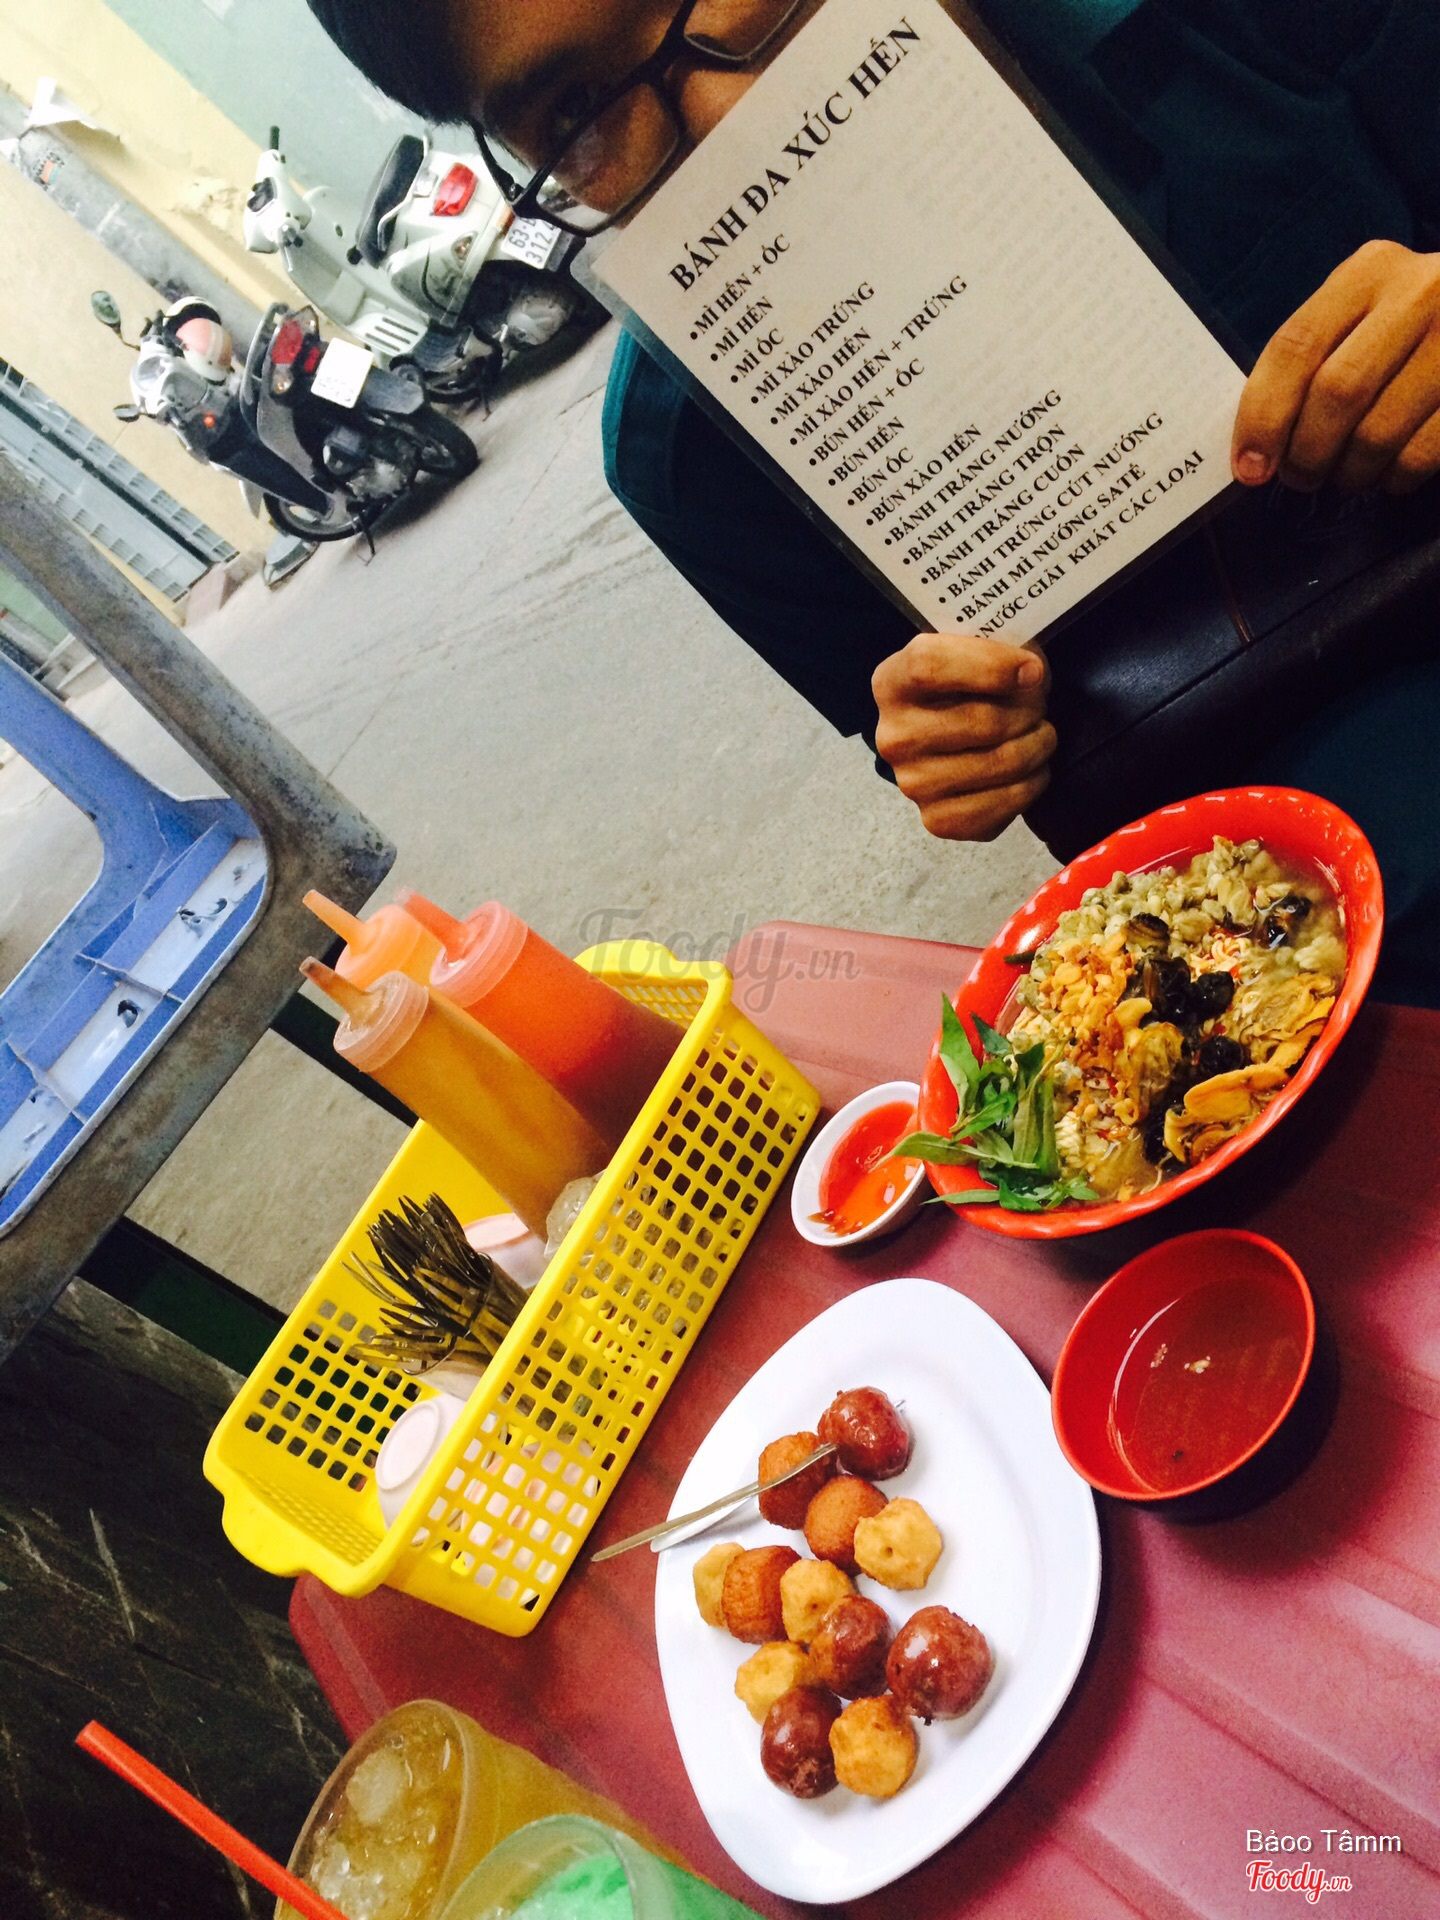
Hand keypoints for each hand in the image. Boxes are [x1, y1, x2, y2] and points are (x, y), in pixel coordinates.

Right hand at [872, 634, 1053, 840]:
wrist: (951, 735)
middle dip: (1031, 710)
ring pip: (1001, 762)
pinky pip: (1002, 803)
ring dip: (1039, 746)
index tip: (1033, 670)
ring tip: (1040, 735)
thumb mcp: (973, 648)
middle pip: (981, 721)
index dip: (991, 666)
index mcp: (891, 682)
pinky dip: (1032, 784)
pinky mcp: (937, 819)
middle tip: (1039, 705)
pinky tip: (1031, 770)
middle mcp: (894, 737)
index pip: (929, 666)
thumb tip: (1030, 676)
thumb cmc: (968, 685)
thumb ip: (996, 647)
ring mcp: (912, 783)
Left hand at [1232, 240, 1439, 494]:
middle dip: (1305, 453)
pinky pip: (1420, 454)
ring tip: (1342, 476)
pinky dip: (1393, 478)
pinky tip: (1387, 473)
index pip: (1297, 346)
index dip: (1263, 416)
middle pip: (1339, 391)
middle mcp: (1419, 294)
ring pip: (1379, 433)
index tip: (1249, 467)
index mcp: (1370, 271)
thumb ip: (1309, 359)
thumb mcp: (1356, 315)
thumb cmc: (1402, 328)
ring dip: (1348, 473)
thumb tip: (1256, 447)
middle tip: (1297, 477)